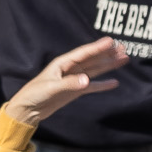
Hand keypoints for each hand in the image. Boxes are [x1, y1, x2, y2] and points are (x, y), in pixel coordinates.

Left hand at [0, 37, 125, 126]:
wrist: (27, 110)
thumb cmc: (34, 95)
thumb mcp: (51, 88)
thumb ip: (70, 84)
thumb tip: (87, 81)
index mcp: (62, 64)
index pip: (83, 53)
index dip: (97, 47)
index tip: (112, 41)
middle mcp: (69, 70)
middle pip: (92, 59)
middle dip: (107, 54)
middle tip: (124, 47)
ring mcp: (73, 80)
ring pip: (95, 70)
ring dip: (108, 65)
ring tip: (124, 58)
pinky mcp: (74, 91)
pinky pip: (92, 86)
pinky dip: (102, 85)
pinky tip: (114, 82)